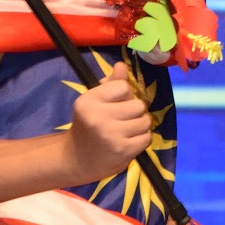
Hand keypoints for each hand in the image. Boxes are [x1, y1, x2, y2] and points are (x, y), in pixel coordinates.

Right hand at [62, 61, 151, 183]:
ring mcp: (111, 135)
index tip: (114, 104)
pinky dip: (141, 139)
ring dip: (140, 125)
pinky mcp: (123, 151)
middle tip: (123, 119)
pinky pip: (147, 138)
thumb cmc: (88, 125)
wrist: (78, 159)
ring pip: (145, 121)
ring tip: (126, 130)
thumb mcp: (93, 101)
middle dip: (135, 111)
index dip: (124, 95)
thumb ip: (110, 84)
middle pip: (138, 105)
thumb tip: (121, 66)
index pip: (123, 86)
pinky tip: (128, 142)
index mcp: (88, 101)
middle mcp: (98, 117)